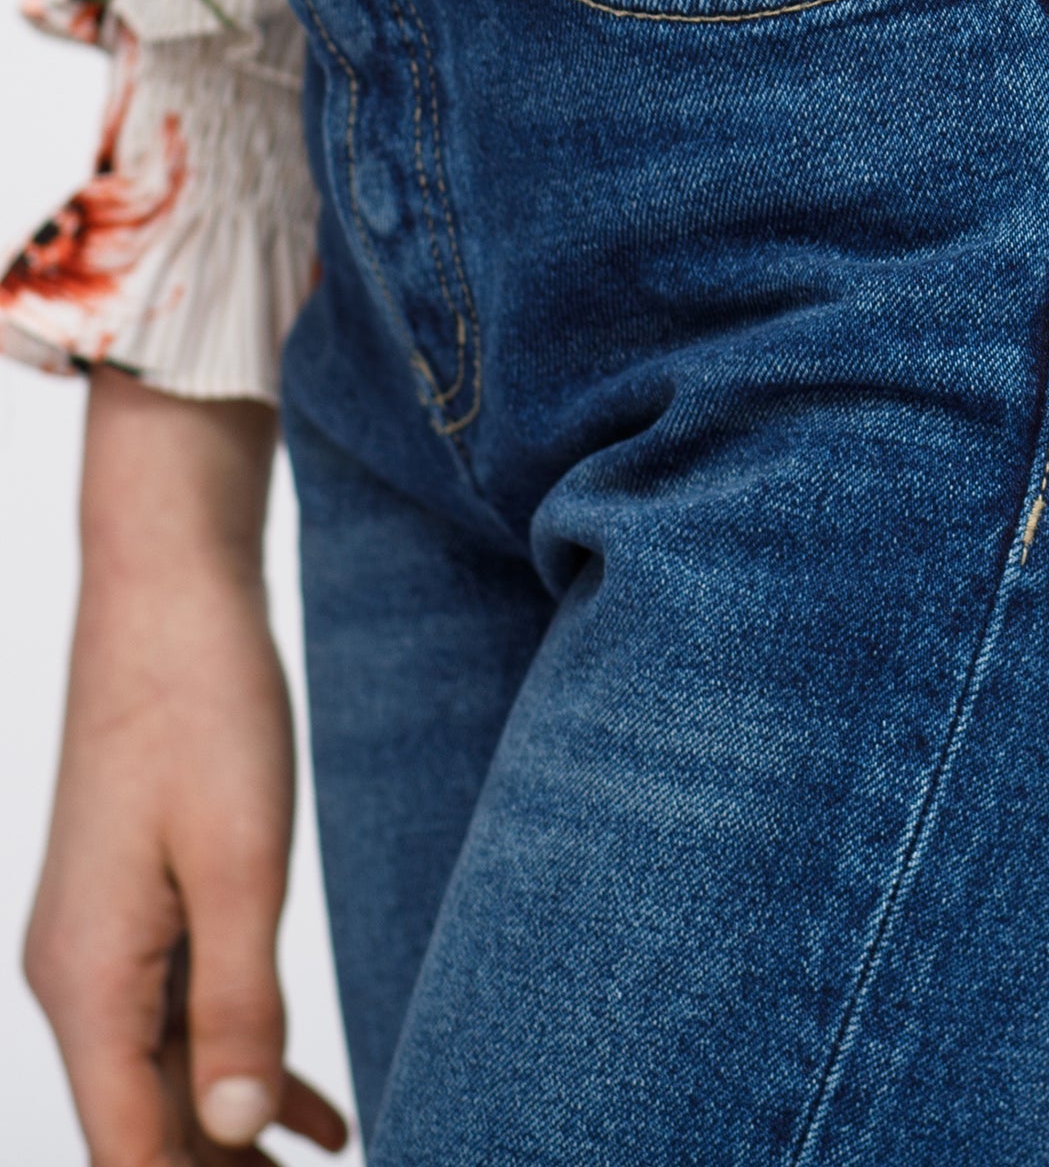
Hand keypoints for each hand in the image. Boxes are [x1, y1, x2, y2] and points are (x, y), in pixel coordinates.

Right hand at [26, 370, 347, 1166]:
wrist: (168, 594)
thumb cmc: (203, 710)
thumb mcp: (240, 862)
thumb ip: (238, 1003)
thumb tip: (230, 1137)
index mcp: (90, 982)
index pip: (132, 1150)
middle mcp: (80, 979)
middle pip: (146, 1129)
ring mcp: (104, 946)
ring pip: (167, 1081)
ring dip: (236, 1138)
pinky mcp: (137, 911)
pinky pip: (181, 1021)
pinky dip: (240, 1072)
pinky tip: (311, 1119)